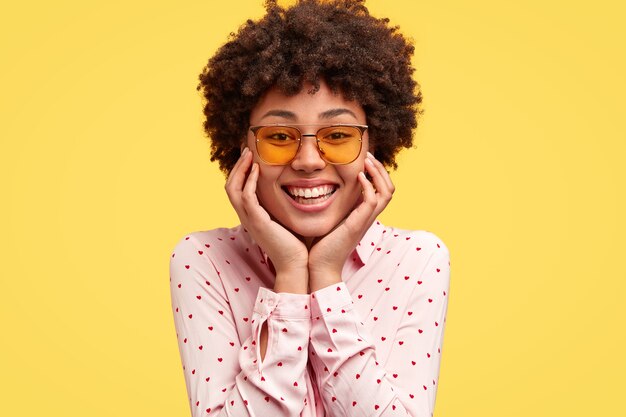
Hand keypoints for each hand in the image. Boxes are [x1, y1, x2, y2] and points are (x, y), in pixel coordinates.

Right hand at [225, 148, 308, 291]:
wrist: (296, 265)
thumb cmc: (295, 245)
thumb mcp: (286, 220)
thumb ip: (284, 206)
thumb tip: (296, 191)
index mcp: (251, 217)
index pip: (237, 190)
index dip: (241, 172)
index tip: (251, 157)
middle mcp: (246, 217)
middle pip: (230, 186)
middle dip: (237, 166)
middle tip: (247, 150)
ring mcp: (249, 220)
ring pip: (233, 189)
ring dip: (240, 169)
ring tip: (249, 154)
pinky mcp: (257, 222)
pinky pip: (246, 197)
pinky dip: (249, 181)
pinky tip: (258, 170)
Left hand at [308, 152, 394, 290]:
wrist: (319, 265)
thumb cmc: (321, 244)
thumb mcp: (331, 217)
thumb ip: (335, 204)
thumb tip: (324, 186)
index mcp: (364, 214)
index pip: (381, 189)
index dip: (377, 173)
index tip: (364, 158)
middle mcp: (368, 216)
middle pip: (389, 188)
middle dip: (381, 169)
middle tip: (367, 155)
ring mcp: (365, 220)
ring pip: (386, 192)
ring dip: (379, 173)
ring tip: (367, 160)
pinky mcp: (358, 224)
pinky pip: (372, 201)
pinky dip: (369, 186)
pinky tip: (359, 176)